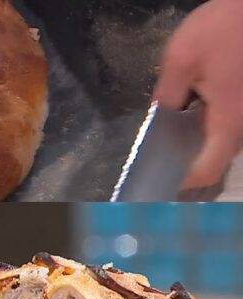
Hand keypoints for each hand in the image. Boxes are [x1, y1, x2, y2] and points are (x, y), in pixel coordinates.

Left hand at [154, 0, 242, 188]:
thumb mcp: (180, 59)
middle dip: (189, 161)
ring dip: (201, 140)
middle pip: (218, 156)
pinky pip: (231, 120)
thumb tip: (157, 119)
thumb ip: (166, 95)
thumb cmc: (224, 27)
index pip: (208, 168)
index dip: (185, 181)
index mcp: (229, 120)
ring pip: (226, 138)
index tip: (162, 181)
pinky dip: (211, 123)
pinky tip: (192, 110)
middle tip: (158, 160)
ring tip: (169, 137)